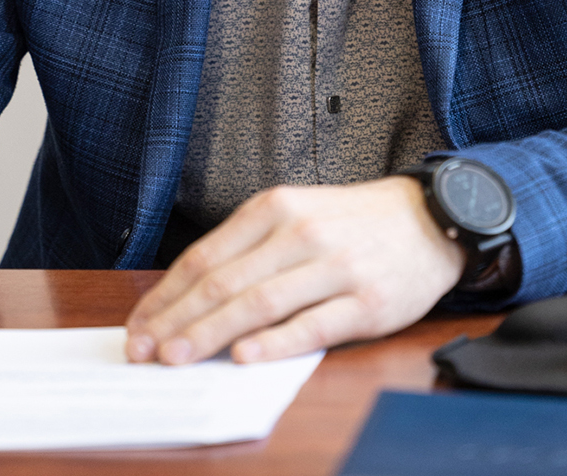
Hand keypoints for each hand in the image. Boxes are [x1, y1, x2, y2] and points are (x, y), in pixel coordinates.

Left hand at [124, 176, 464, 364]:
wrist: (428, 219)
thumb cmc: (351, 222)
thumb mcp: (296, 213)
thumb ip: (249, 249)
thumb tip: (189, 296)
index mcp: (276, 207)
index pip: (206, 256)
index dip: (166, 295)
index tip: (139, 326)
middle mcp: (301, 233)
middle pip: (225, 282)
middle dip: (177, 320)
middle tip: (143, 351)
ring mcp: (334, 267)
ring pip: (259, 304)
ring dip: (211, 335)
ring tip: (177, 358)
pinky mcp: (366, 302)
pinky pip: (312, 326)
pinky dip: (275, 343)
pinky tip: (245, 356)